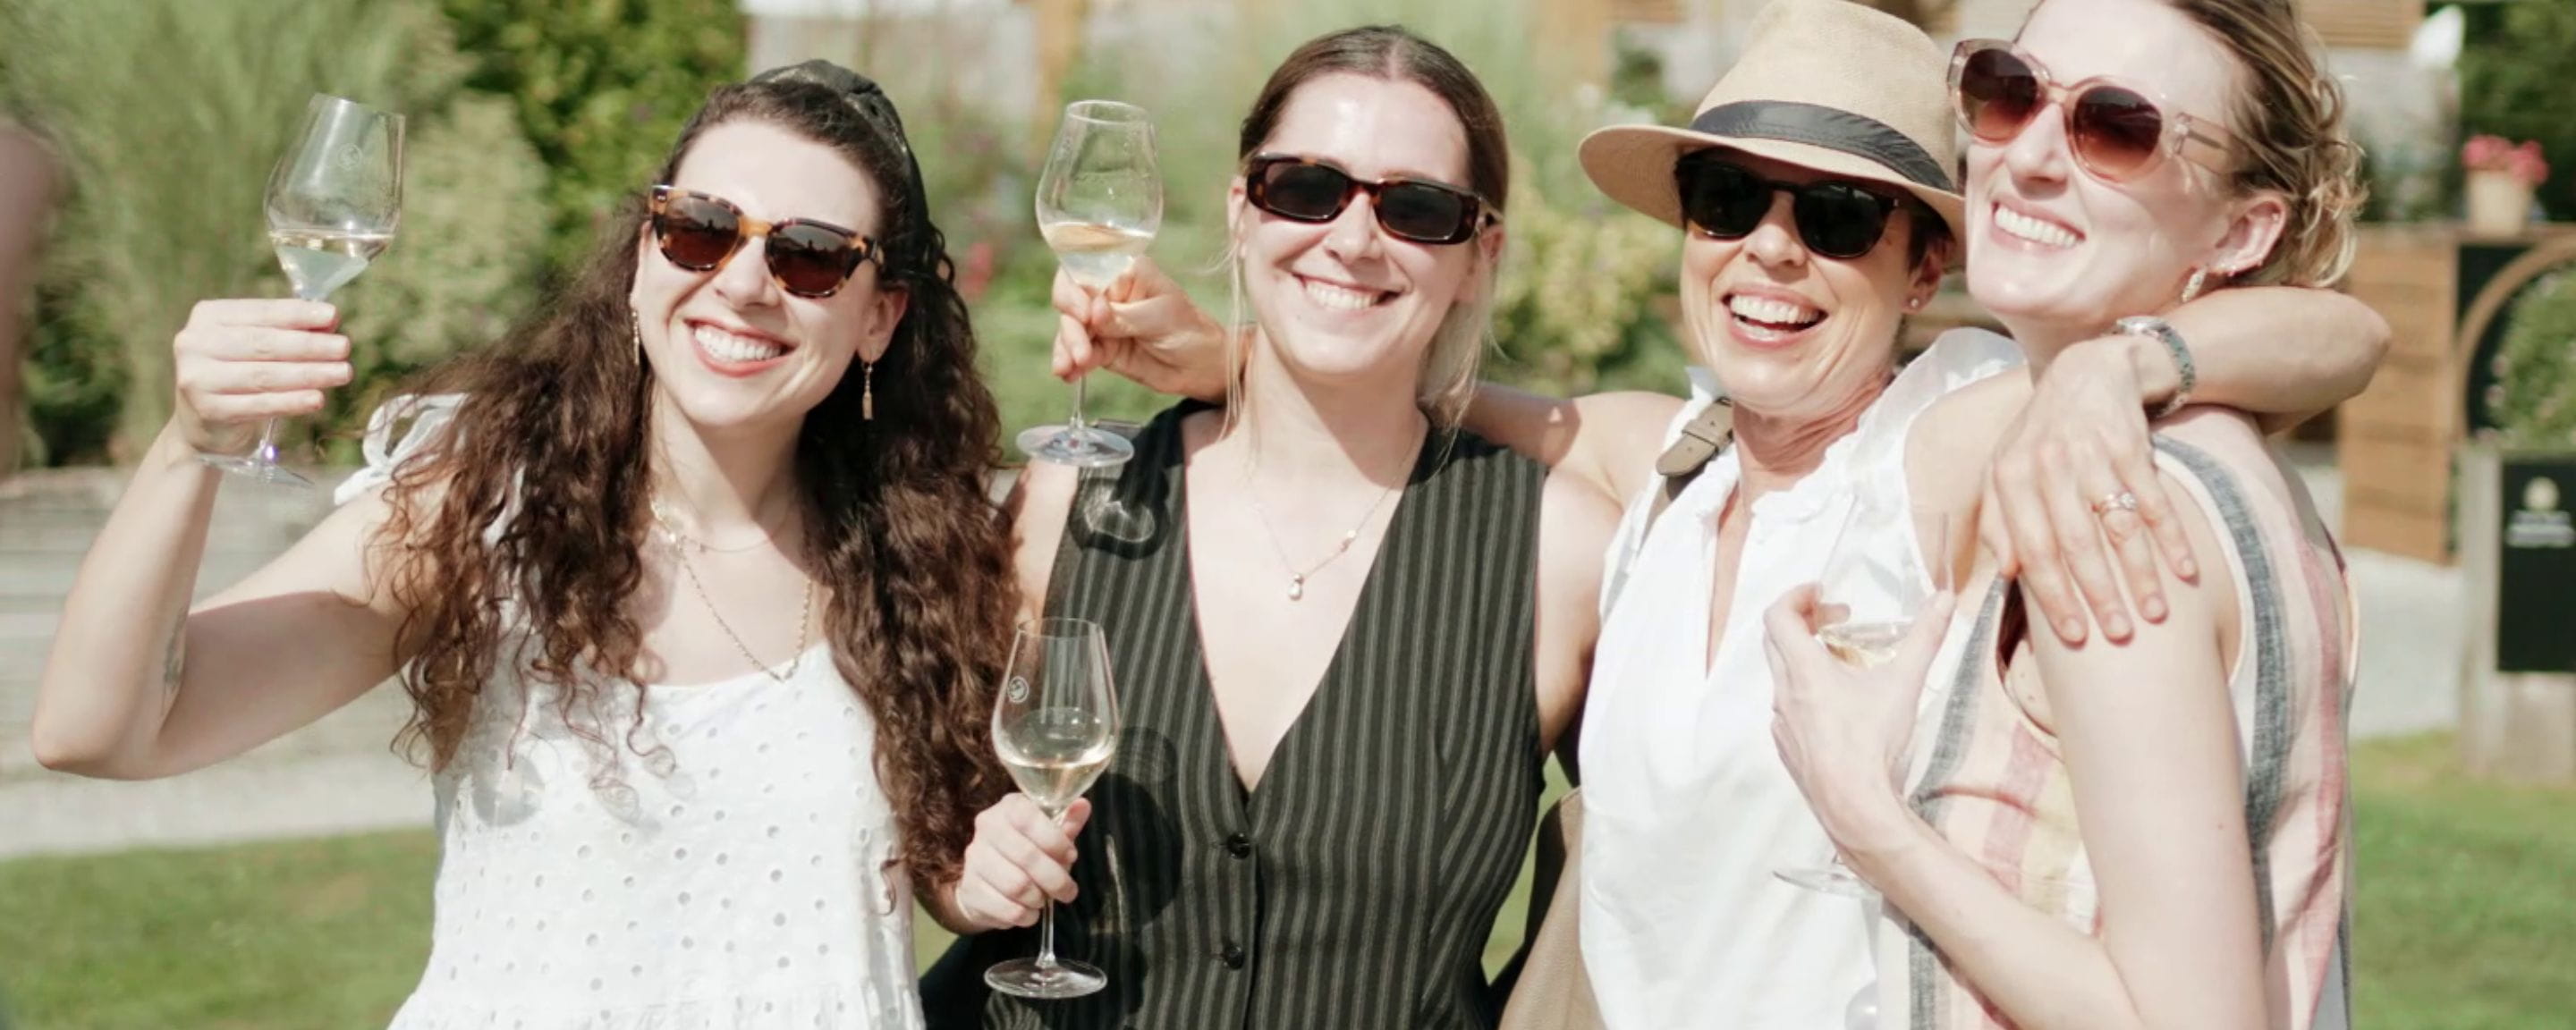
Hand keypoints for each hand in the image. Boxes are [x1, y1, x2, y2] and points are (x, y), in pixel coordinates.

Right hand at [170, 299, 349, 454]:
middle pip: (263, 343)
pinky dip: (292, 402)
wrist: (204, 422)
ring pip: (264, 375)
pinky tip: (318, 399)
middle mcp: (195, 343)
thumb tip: (330, 319)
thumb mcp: (257, 345)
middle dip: (309, 345)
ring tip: (343, 372)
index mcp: (208, 316)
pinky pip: (259, 405)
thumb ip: (289, 330)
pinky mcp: (208, 410)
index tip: (333, 315)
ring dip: (309, 373)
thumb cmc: (238, 373)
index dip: (298, 314)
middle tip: (344, 347)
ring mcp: (197, 378)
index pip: (260, 312)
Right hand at [948, 794, 1091, 932]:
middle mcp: (986, 828)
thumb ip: (1066, 823)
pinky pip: (1007, 909)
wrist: (986, 880)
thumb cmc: (1026, 851)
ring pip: (1017, 886)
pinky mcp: (970, 890)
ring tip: (1045, 899)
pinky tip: (1030, 911)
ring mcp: (975, 859)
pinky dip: (1026, 915)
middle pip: (1026, 856)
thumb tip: (1082, 805)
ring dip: (1039, 898)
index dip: (1055, 840)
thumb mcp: (1049, 834)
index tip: (1071, 856)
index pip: (1028, 818)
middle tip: (1068, 890)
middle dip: (1055, 879)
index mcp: (1008, 808)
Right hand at [1051, 257, 1229, 400]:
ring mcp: (1102, 322)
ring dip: (1066, 348)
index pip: (1085, 270)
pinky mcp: (1102, 348)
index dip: (1075, 290)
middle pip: (1071, 301)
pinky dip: (1069, 363)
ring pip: (1071, 329)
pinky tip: (1068, 375)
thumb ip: (1123, 316)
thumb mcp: (1160, 319)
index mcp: (1124, 273)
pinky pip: (1077, 353)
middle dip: (1071, 327)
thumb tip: (1093, 312)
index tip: (1083, 314)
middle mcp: (1109, 294)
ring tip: (1071, 368)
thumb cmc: (1191, 331)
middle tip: (1082, 352)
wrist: (1203, 367)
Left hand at [1763, 584, 1955, 855]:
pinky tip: (1838, 707)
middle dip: (1804, 622)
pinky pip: (1788, 709)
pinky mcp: (1787, 747)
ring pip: (1782, 677)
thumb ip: (1926, 638)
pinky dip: (1805, 693)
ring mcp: (1781, 723)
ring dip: (1805, 659)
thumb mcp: (1904, 684)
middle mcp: (1783, 693)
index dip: (1796, 596)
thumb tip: (1944, 600)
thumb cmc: (1874, 743)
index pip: (1777, 615)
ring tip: (1843, 663)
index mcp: (1803, 670)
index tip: (1821, 592)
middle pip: (1776, 641)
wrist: (1854, 806)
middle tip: (1838, 621)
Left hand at [1979, 336, 2196, 645]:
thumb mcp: (2004, 468)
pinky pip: (2155, 499)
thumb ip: (1999, 520)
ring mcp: (2092, 454)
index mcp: (2011, 477)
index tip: (2075, 635)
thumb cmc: (2041, 434)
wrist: (2089, 370)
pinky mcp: (2132, 445)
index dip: (2053, 596)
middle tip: (2120, 635)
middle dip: (2100, 594)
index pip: (2032, 549)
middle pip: (2077, 543)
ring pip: (2118, 526)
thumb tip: (2006, 574)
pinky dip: (2171, 537)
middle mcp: (2049, 466)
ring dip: (2140, 573)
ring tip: (2156, 612)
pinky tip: (2185, 571)